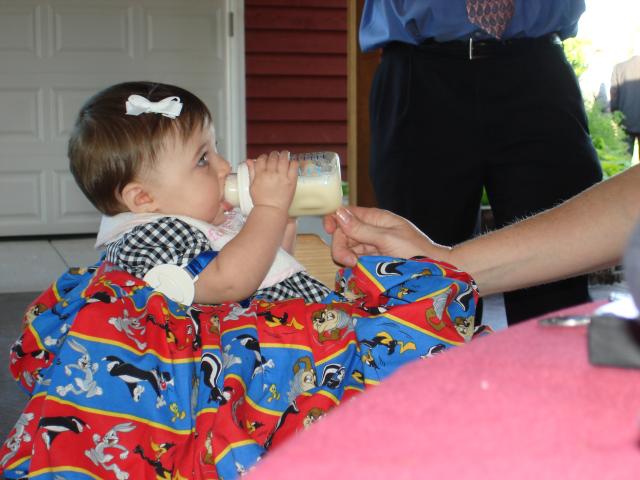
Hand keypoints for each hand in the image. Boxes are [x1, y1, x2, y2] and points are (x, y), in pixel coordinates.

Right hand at [247, 151, 297, 213]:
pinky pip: (294, 166)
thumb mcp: (252, 185)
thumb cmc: (261, 201)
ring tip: (285, 154)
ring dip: (284, 154)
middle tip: (276, 156)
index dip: (264, 157)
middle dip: (274, 155)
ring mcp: (282, 176)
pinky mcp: (291, 180)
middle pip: (273, 157)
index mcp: (260, 174)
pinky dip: (293, 162)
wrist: (271, 210)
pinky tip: (292, 163)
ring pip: (284, 158)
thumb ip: (251, 172)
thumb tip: (249, 161)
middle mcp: (271, 173)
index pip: (262, 159)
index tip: (266, 159)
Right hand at [323, 206, 450, 265]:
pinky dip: (353, 264)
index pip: (348, 213)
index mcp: (376, 218)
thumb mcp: (387, 239)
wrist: (432, 271)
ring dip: (346, 256)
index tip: (328, 229)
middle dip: (341, 245)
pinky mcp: (372, 260)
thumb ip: (362, 229)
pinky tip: (358, 269)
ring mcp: (372, 245)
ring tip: (356, 266)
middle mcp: (372, 229)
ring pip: (347, 247)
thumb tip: (338, 214)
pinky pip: (355, 259)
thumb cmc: (415, 252)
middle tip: (349, 261)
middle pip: (344, 232)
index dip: (334, 219)